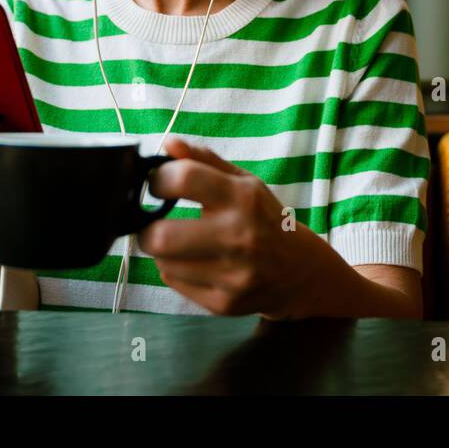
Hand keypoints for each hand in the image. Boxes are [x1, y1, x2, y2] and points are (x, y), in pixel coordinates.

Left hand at [137, 138, 326, 317]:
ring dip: (162, 250)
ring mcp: (233, 275)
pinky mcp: (224, 303)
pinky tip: (195, 262)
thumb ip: (204, 160)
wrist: (301, 272)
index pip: (184, 179)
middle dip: (147, 228)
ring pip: (163, 262)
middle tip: (152, 223)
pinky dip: (176, 270)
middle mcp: (240, 237)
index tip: (157, 184)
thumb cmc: (265, 219)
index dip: (159, 179)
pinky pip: (175, 283)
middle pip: (161, 237)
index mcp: (244, 198)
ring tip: (179, 243)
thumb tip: (168, 143)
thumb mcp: (244, 182)